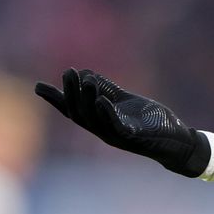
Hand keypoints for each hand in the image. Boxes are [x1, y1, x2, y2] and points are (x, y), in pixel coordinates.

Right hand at [35, 68, 210, 177]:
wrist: (176, 140)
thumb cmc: (149, 122)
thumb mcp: (125, 102)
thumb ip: (106, 90)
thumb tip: (86, 74)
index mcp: (100, 123)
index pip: (72, 111)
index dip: (56, 100)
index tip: (38, 87)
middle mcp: (104, 131)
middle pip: (81, 114)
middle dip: (72, 93)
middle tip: (68, 72)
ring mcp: (118, 136)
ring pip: (96, 119)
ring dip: (89, 98)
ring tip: (84, 79)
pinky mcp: (135, 136)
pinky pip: (118, 126)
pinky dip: (108, 113)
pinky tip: (102, 100)